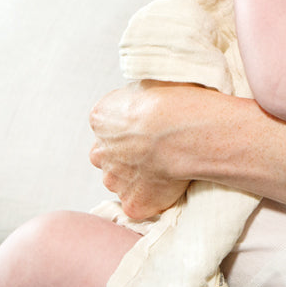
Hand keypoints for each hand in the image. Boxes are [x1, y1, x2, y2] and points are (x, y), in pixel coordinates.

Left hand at [89, 83, 196, 218]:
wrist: (185, 128)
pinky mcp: (133, 203)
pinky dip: (153, 197)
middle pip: (109, 155)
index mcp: (100, 117)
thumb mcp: (151, 83)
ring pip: (122, 181)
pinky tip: (172, 184)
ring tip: (168, 166)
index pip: (108, 125)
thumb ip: (137, 97)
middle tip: (155, 148)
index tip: (149, 126)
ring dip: (138, 176)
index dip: (130, 126)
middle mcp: (100, 151)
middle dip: (127, 154)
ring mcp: (115, 181)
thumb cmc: (175, 99)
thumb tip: (143, 100)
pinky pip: (140, 203)